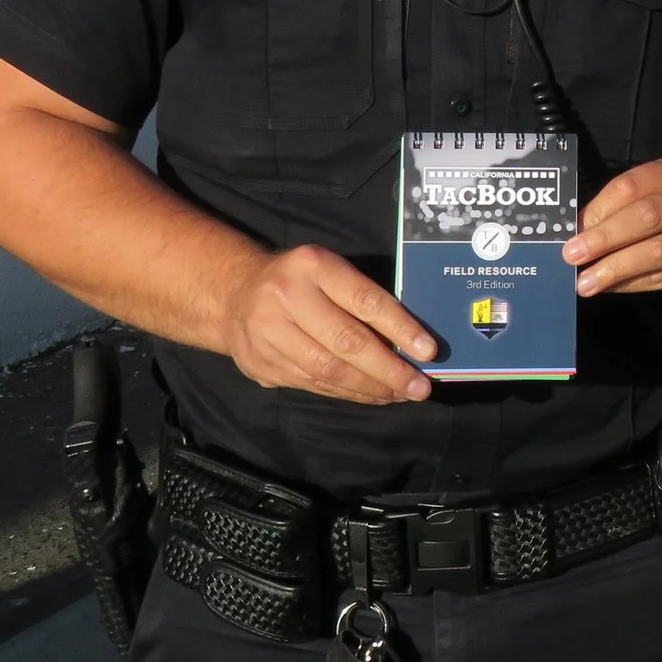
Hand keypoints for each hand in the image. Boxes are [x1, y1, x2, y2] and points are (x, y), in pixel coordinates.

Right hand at [221, 245, 436, 402]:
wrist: (233, 294)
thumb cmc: (300, 280)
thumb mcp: (328, 269)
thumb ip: (361, 296)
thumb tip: (411, 340)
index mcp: (312, 266)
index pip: (364, 300)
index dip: (399, 327)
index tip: (428, 351)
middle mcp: (286, 298)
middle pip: (346, 342)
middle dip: (388, 370)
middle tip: (420, 388)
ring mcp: (268, 334)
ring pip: (329, 371)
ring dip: (371, 388)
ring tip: (401, 394)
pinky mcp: (262, 365)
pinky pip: (314, 385)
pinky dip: (349, 393)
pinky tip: (373, 396)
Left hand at [564, 158, 661, 307]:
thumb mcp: (656, 199)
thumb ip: (623, 207)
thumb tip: (578, 229)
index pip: (634, 185)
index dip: (601, 207)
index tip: (574, 228)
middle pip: (647, 216)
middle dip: (605, 237)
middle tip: (571, 254)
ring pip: (656, 251)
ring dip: (615, 268)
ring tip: (585, 282)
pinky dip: (631, 284)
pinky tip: (609, 287)